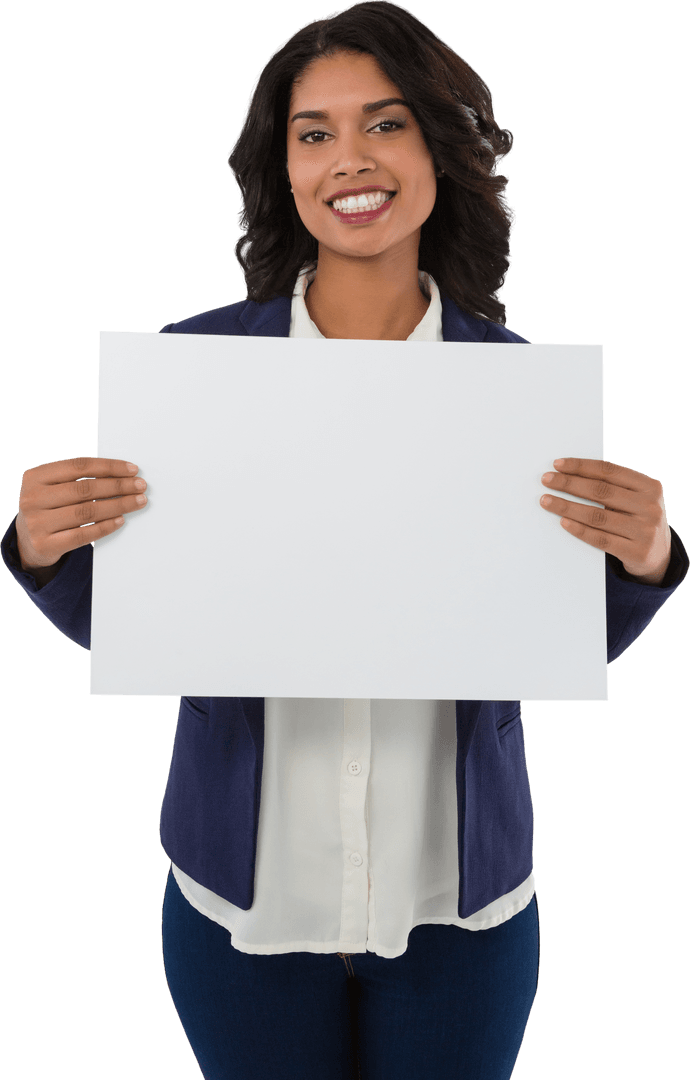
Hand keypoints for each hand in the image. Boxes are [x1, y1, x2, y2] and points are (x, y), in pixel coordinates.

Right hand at [16, 456, 147, 570]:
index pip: (79, 466)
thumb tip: (121, 474)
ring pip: (87, 511)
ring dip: (118, 505)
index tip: (132, 469)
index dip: (109, 467)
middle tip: (140, 486)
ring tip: (137, 501)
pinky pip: (83, 535)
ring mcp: (37, 523)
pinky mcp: (46, 545)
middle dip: (118, 486)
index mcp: (35, 477)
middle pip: (85, 489)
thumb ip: (78, 478)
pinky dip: (105, 526)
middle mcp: (33, 498)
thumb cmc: (48, 508)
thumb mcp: (53, 487)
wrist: (27, 541)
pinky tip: (120, 520)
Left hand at [540, 458, 671, 584]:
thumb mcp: (636, 499)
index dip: (581, 466)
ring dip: (567, 507)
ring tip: (546, 501)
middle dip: (569, 483)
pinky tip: (563, 522)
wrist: (661, 555)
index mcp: (650, 487)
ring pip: (597, 516)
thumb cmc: (638, 520)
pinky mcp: (636, 552)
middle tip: (547, 480)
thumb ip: (614, 486)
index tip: (558, 464)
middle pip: (601, 491)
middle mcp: (650, 507)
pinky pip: (600, 539)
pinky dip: (578, 529)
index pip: (609, 471)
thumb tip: (570, 474)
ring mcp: (645, 531)